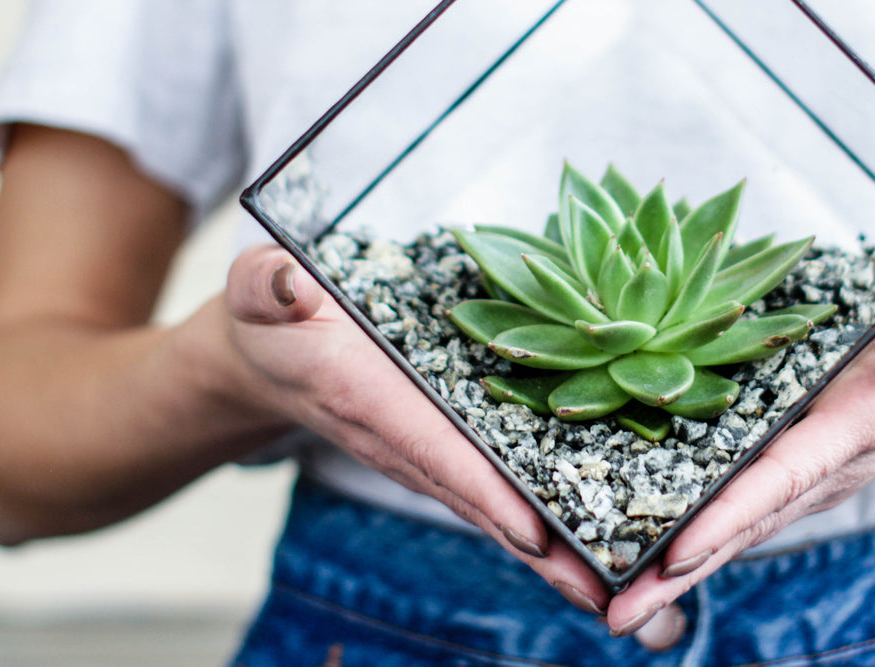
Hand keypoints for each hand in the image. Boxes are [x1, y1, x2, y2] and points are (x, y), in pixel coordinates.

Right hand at [213, 244, 613, 613]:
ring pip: (494, 502)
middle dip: (539, 547)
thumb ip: (268, 288)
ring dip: (551, 548)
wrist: (267, 358)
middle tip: (604, 588)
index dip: (484, 488)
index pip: (432, 448)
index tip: (534, 529)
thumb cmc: (270, 319)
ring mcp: (425, 451)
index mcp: (364, 396)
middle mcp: (401, 438)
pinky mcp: (443, 446)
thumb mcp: (258, 289)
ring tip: (616, 585)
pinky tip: (597, 539)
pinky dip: (542, 517)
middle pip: (478, 498)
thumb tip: (290, 286)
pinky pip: (495, 485)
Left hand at [604, 266, 874, 633]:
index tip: (674, 554)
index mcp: (859, 425)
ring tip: (615, 598)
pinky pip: (748, 498)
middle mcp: (832, 460)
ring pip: (742, 520)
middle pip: (749, 521)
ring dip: (681, 563)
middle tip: (613, 614)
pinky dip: (699, 528)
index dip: (729, 517)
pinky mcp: (805, 454)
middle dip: (683, 569)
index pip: (785, 477)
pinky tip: (650, 543)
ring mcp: (818, 465)